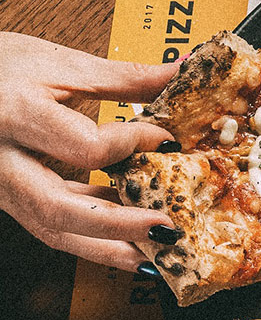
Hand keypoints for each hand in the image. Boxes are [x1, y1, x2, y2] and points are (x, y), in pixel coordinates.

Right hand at [0, 34, 178, 271]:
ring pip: (51, 228)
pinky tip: (127, 234)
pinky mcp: (6, 196)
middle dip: (118, 226)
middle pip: (59, 209)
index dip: (134, 145)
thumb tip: (183, 73)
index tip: (166, 140)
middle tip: (167, 230)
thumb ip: (126, 76)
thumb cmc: (1, 64)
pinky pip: (49, 222)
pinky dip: (90, 233)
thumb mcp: (62, 63)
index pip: (87, 148)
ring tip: (154, 256)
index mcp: (16, 114)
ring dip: (106, 247)